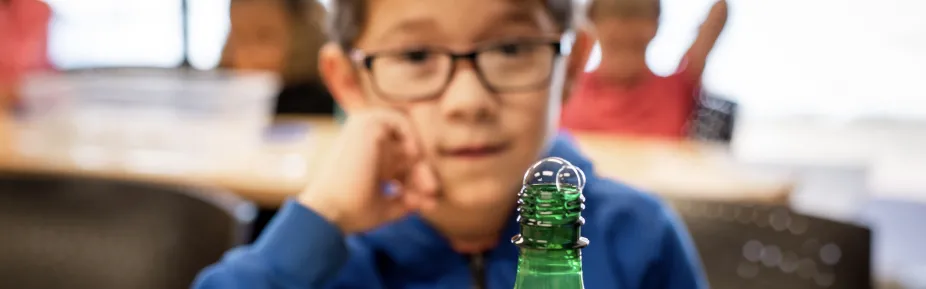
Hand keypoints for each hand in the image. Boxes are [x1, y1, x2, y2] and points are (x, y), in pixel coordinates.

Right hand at [298, 109, 439, 233]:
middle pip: (407, 153)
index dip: (418, 182)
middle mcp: (366, 147)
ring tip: (427, 183)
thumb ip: (406, 202)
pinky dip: (411, 136)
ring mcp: (363, 133)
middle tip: (433, 192)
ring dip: (419, 159)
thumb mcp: (385, 208)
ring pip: (406, 139)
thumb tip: (430, 202)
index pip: (404, 166)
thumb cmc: (352, 212)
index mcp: (368, 163)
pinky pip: (400, 120)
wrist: (330, 211)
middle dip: (423, 173)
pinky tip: (414, 158)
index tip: (428, 202)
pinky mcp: (364, 124)